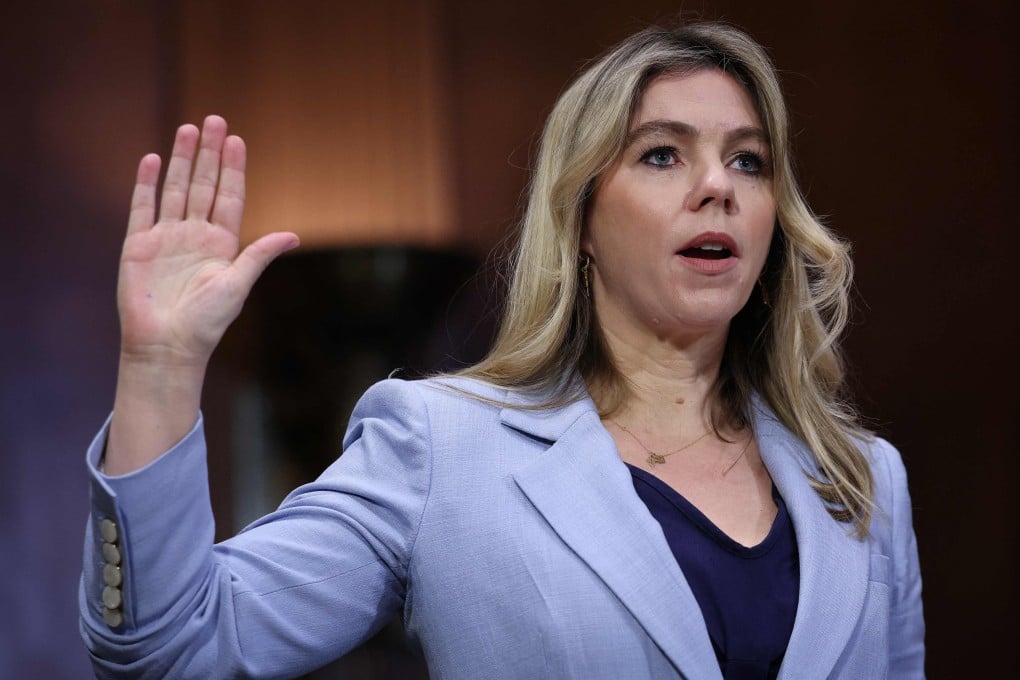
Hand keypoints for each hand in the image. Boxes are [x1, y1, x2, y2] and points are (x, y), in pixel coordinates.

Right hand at [118, 115, 298, 368]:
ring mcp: (166, 238)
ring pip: (176, 189)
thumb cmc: (206, 322)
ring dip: (182, 160)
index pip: (229, 197)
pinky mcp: (138, 245)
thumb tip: (293, 236)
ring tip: (188, 129)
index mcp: (222, 244)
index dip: (232, 169)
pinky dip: (147, 183)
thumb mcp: (237, 285)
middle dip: (209, 153)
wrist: (166, 346)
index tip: (237, 140)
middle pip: (203, 185)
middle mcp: (195, 236)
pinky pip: (143, 207)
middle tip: (214, 119)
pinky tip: (154, 159)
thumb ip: (259, 255)